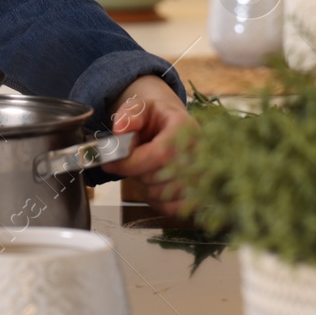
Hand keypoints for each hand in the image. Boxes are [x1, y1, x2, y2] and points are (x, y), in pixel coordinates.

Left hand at [101, 74, 192, 216]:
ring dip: (146, 187)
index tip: (112, 164)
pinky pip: (173, 208)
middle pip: (161, 177)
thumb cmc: (154, 117)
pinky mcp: (200, 193)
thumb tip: (120, 130)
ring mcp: (203, 174)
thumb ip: (128, 115)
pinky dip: (157, 201)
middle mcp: (200, 152)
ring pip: (165, 195)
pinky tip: (153, 186)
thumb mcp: (138, 107)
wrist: (172, 122)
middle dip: (137, 173)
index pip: (160, 154)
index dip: (132, 163)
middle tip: (131, 162)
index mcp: (185, 127)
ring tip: (144, 170)